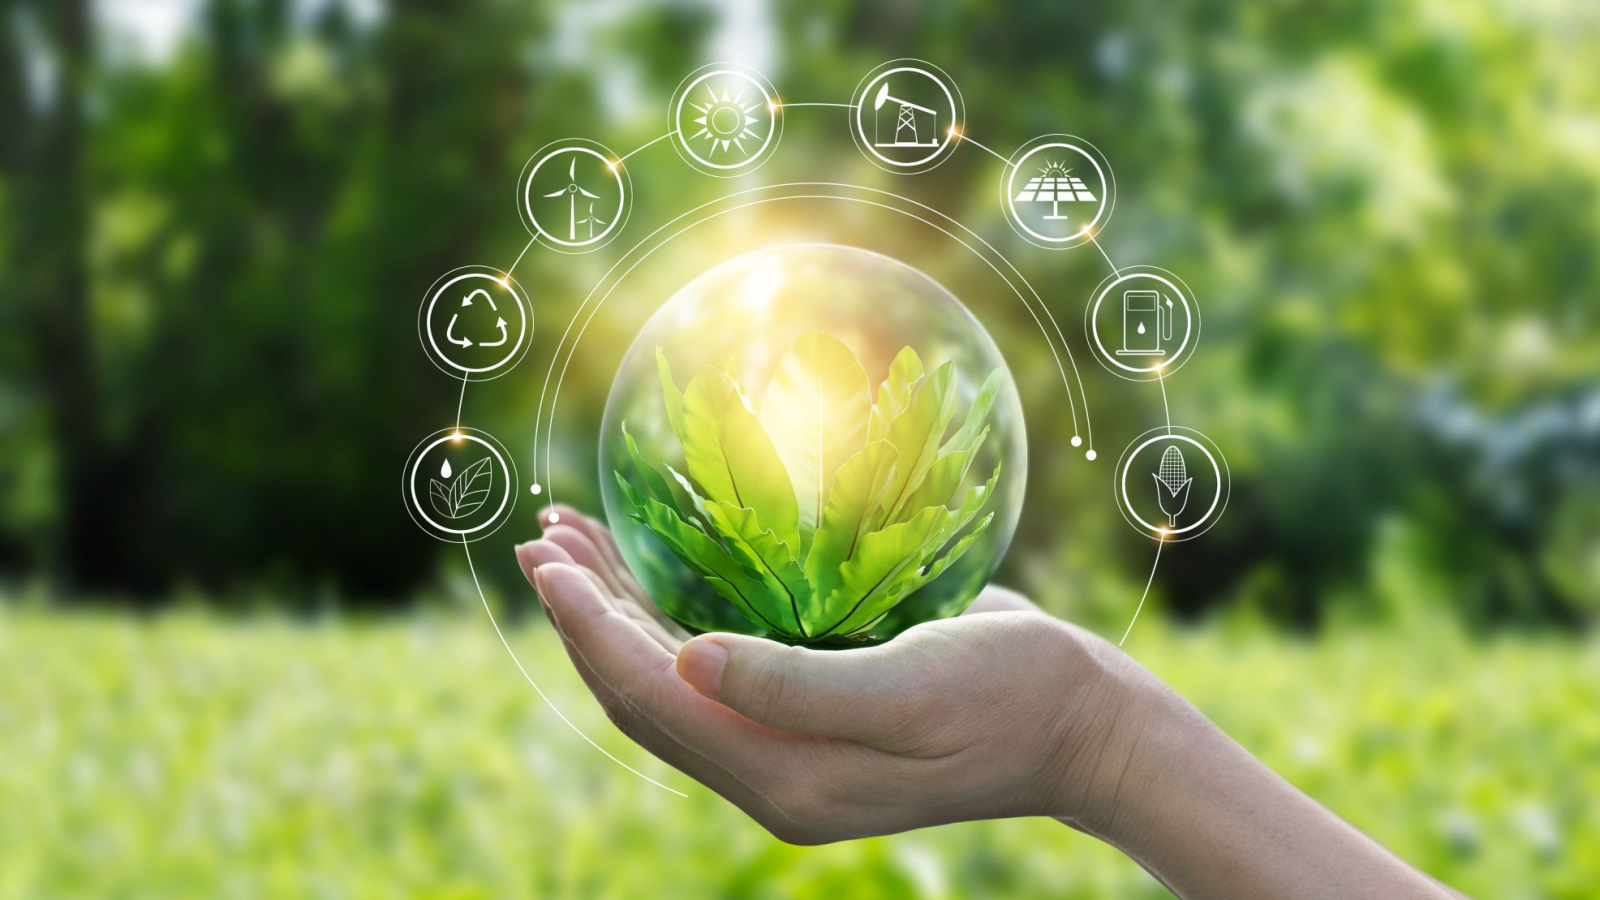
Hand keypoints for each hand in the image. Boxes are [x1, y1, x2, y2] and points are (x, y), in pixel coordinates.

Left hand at [515, 505, 1157, 843]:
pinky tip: (656, 568)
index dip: (590, 629)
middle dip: (586, 616)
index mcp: (786, 776)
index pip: (653, 699)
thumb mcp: (912, 687)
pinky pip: (715, 670)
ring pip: (671, 680)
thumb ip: (794, 685)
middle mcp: (773, 771)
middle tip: (542, 536)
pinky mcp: (810, 715)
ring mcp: (789, 747)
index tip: (549, 560)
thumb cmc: (1013, 695)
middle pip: (645, 692)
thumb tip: (683, 662)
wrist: (1083, 724)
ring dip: (618, 613)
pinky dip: (671, 618)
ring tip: (573, 540)